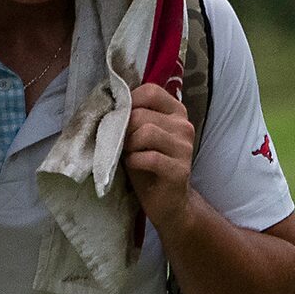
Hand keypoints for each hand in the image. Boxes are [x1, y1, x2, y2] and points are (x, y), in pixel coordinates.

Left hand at [122, 81, 195, 231]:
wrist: (166, 202)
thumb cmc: (147, 166)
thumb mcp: (138, 136)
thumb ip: (132, 118)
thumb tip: (110, 103)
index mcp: (176, 112)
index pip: (150, 91)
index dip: (128, 102)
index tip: (119, 118)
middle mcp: (184, 125)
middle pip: (142, 114)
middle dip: (124, 129)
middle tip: (121, 144)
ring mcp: (184, 147)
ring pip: (146, 132)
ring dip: (129, 146)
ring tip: (129, 155)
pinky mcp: (179, 169)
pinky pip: (150, 157)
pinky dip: (134, 161)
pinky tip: (134, 166)